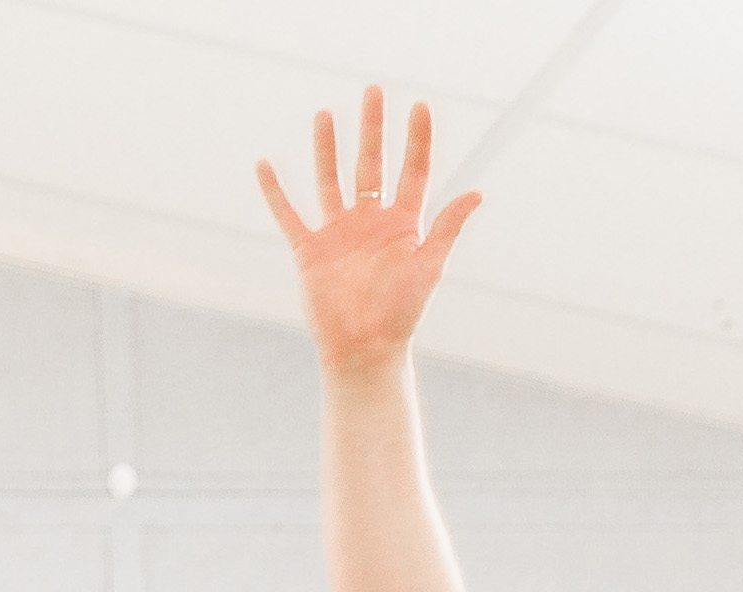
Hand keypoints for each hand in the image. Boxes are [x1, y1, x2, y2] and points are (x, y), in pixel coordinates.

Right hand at [258, 88, 478, 376]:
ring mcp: (338, 233)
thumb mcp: (430, 267)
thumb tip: (477, 192)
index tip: (420, 107)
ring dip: (327, 148)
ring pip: (331, 180)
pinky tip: (265, 165)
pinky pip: (289, 214)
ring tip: (325, 114)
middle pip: (371, 163)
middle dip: (373, 128)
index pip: (413, 170)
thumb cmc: (401, 313)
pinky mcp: (309, 250)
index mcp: (404, 222)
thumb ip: (448, 227)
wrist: (363, 348)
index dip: (417, 139)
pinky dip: (275, 192)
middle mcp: (370, 221)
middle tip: (374, 91)